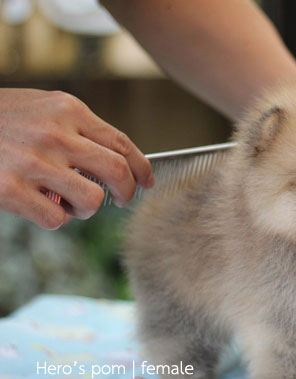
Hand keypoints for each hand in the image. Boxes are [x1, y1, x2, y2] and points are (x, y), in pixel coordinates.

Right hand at [0, 88, 153, 228]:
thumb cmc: (0, 119)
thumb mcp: (43, 108)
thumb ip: (78, 129)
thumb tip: (119, 161)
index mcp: (68, 110)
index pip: (122, 143)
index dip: (142, 168)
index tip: (148, 182)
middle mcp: (55, 133)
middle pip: (117, 172)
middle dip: (127, 193)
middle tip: (121, 200)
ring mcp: (32, 161)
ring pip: (92, 200)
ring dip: (88, 209)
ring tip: (71, 203)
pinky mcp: (10, 189)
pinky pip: (57, 218)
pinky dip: (57, 219)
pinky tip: (44, 208)